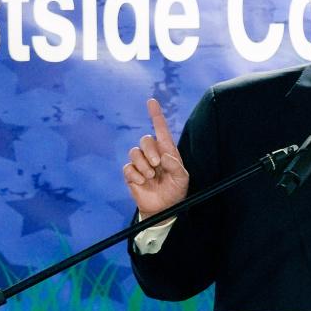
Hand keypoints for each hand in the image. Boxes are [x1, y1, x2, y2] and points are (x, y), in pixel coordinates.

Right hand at [123, 98, 188, 219]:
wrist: (163, 209)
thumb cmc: (175, 191)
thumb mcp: (182, 179)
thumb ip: (176, 166)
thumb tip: (163, 156)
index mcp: (167, 151)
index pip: (161, 130)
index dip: (156, 115)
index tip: (151, 101)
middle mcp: (153, 154)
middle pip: (145, 140)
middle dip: (150, 151)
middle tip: (157, 165)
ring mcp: (141, 163)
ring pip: (134, 153)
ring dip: (144, 166)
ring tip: (151, 177)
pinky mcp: (131, 174)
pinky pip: (128, 168)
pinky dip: (136, 175)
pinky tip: (142, 182)